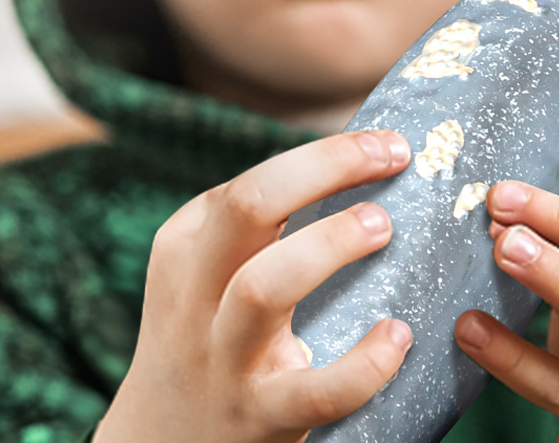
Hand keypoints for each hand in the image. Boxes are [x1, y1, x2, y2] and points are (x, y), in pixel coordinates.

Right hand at [94, 130, 412, 442]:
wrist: (161, 436)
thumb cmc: (207, 327)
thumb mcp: (205, 266)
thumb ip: (258, 222)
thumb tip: (359, 165)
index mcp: (187, 244)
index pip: (253, 181)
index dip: (327, 154)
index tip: (388, 144)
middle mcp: (197, 293)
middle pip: (246, 207)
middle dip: (323, 168)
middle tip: (390, 157)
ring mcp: (225, 356)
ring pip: (265, 287)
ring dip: (330, 245)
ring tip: (382, 226)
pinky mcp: (260, 415)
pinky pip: (315, 391)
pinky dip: (363, 364)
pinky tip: (397, 336)